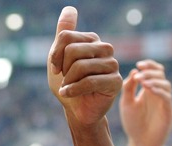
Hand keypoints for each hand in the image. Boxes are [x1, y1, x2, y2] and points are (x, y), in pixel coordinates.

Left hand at [47, 7, 121, 125]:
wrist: (75, 110)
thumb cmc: (67, 84)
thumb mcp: (59, 59)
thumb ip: (64, 34)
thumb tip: (69, 9)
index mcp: (92, 40)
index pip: (66, 37)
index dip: (55, 55)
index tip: (56, 68)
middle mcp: (105, 48)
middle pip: (72, 50)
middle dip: (63, 70)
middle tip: (66, 80)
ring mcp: (112, 64)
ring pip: (79, 66)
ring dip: (68, 81)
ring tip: (70, 88)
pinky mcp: (116, 81)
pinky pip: (89, 81)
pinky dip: (72, 90)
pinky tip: (68, 94)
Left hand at [120, 59, 171, 145]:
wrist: (140, 142)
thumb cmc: (133, 123)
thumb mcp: (126, 103)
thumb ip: (128, 88)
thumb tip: (134, 72)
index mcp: (149, 90)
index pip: (154, 72)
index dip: (149, 66)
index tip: (139, 64)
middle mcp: (159, 94)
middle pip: (161, 75)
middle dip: (150, 72)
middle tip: (139, 73)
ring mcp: (164, 102)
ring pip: (165, 85)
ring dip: (154, 80)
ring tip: (142, 81)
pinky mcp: (168, 111)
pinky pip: (166, 98)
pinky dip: (158, 91)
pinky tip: (148, 89)